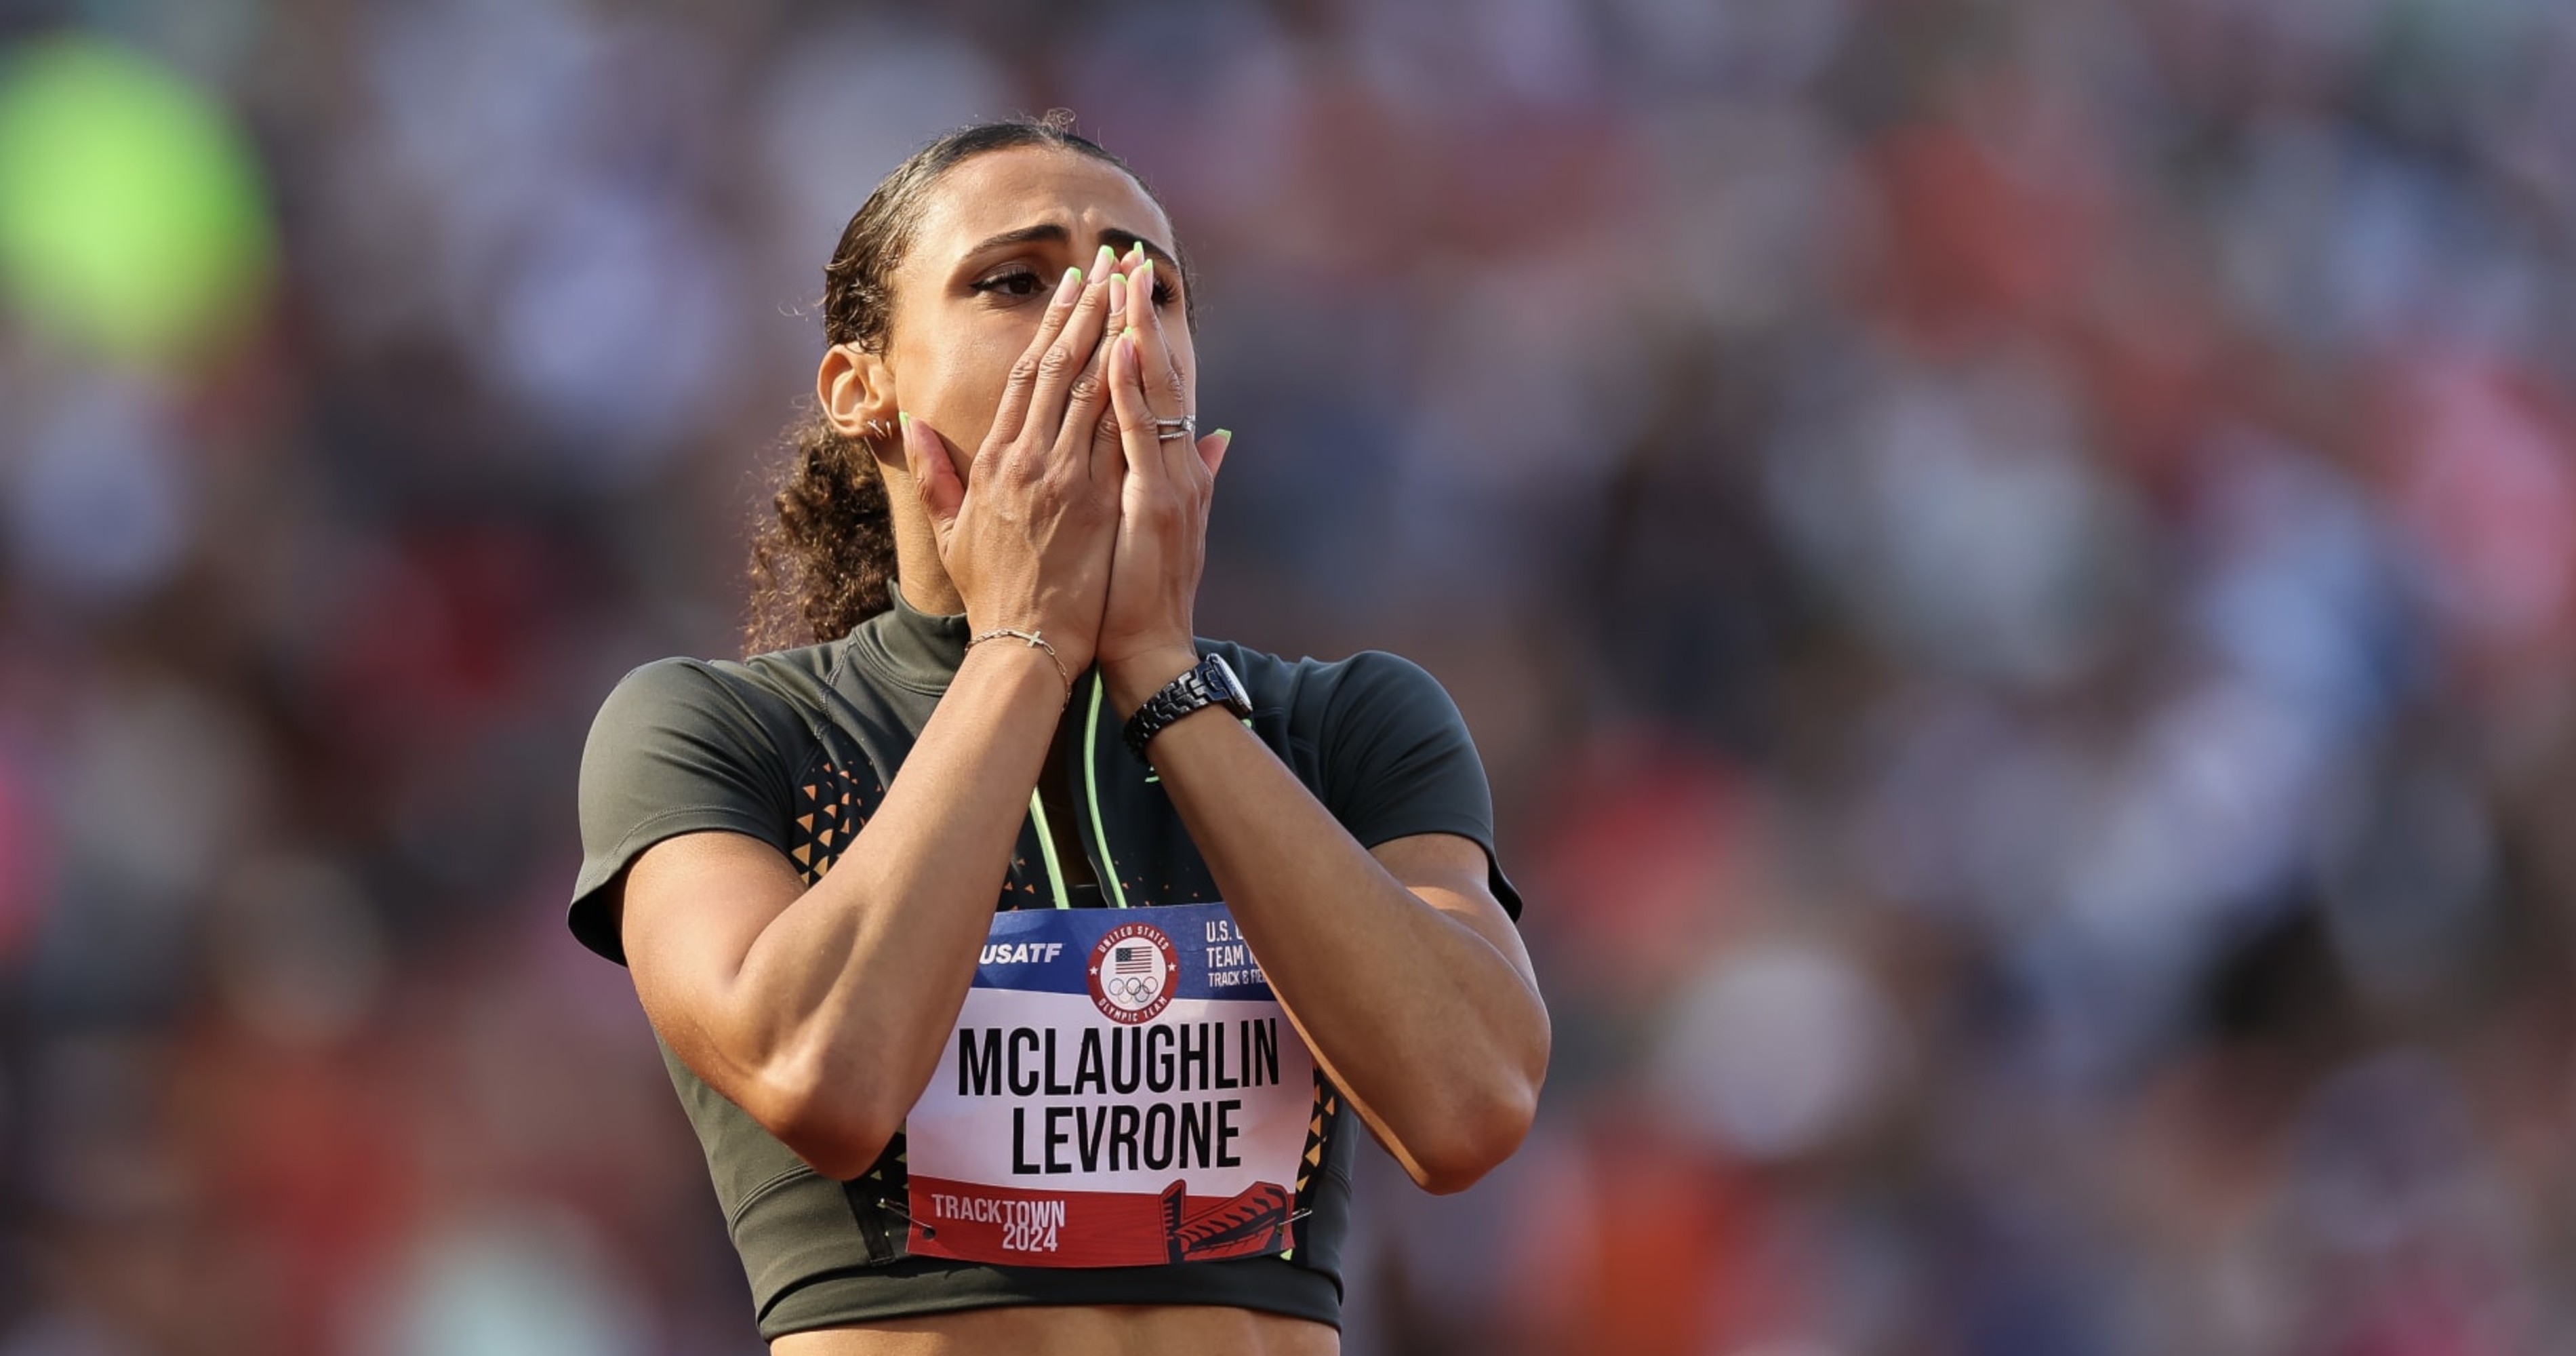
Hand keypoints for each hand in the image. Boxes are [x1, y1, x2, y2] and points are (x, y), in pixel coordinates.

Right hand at [901, 246, 1132, 675]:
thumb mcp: (950, 530)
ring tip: (1130, 291)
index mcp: (992, 461)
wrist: (1024, 642)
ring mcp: (1058, 476)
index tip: (1073, 288)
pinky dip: (1125, 389)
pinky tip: (1141, 352)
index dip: (1051, 327)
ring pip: (1087, 388)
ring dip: (1110, 334)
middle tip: (1110, 265)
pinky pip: (1110, 431)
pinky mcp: (1089, 499)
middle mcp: (1023, 459)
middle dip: (1086, 311)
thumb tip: (912, 426)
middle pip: (1058, 367)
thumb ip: (933, 473)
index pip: (1025, 376)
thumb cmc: (991, 592)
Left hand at [1099, 254, 1232, 711]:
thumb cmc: (1138, 597)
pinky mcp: (1153, 503)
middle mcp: (1179, 466)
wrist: (1147, 652)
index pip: (1159, 386)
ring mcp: (1169, 482)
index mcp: (1173, 468)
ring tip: (1124, 281)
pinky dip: (1127, 390)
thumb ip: (1198, 477)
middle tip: (1129, 258)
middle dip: (1142, 315)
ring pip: (1152, 393)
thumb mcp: (1169, 529)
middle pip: (1161, 375)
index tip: (1129, 285)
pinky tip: (1116, 348)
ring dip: (1137, 333)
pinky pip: (1137, 435)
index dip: (1145, 334)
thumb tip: (1220, 438)